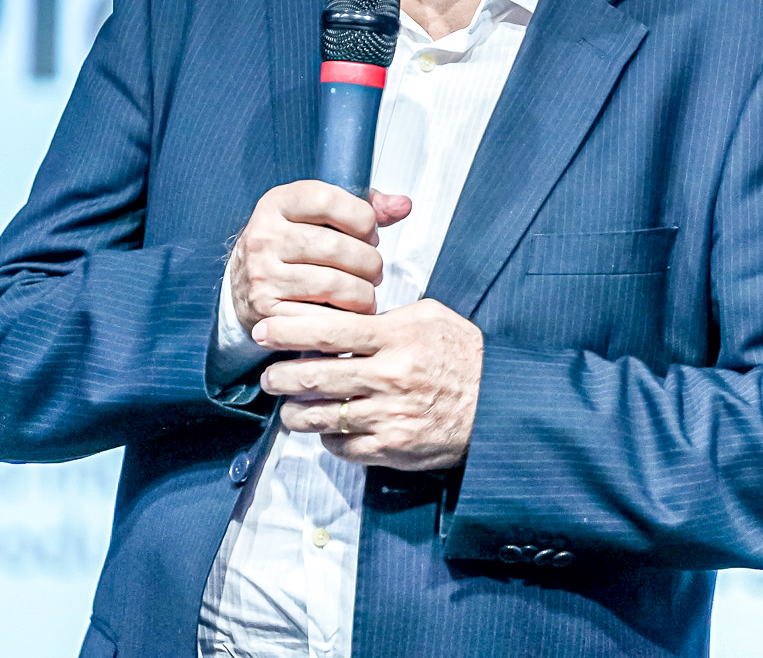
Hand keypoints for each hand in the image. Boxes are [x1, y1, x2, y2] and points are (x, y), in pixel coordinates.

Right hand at [229, 181, 412, 331]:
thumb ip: (363, 207)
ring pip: (334, 285)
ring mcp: (262, 275)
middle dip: (369, 262)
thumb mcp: (318, 216)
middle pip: (337, 248)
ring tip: (365, 292)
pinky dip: (344, 318)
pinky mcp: (266, 311)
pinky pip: (320, 317)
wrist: (243, 284)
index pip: (328, 201)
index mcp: (277, 203)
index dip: (362, 218)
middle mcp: (264, 237)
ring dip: (363, 294)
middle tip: (373, 270)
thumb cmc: (292, 247)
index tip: (369, 233)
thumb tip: (403, 205)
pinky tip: (347, 312)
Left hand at [255, 299, 484, 470]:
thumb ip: (388, 316)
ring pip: (319, 416)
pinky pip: (341, 446)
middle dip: (279, 376)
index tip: (264, 330)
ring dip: (294, 412)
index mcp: (396, 338)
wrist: (499, 403)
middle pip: (313, 376)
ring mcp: (388, 416)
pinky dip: (327, 437)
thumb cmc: (464, 357)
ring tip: (289, 406)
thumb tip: (346, 314)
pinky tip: (327, 428)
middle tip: (268, 376)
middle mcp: (388, 377)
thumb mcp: (431, 319)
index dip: (288, 330)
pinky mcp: (390, 448)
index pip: (328, 330)